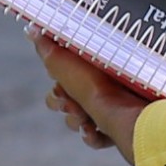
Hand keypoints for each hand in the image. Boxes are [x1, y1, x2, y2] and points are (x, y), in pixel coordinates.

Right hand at [30, 35, 152, 155]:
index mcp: (93, 65)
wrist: (134, 120)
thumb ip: (48, 50)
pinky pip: (98, 136)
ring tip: (86, 120)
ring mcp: (114, 107)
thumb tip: (31, 29)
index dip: (58, 83)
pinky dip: (93, 136)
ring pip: (79, 118)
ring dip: (76, 121)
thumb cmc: (103, 91)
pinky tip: (95, 132)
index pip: (64, 73)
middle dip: (65, 104)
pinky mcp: (122, 128)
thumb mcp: (69, 65)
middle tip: (72, 105)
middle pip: (68, 97)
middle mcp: (105, 83)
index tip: (60, 87)